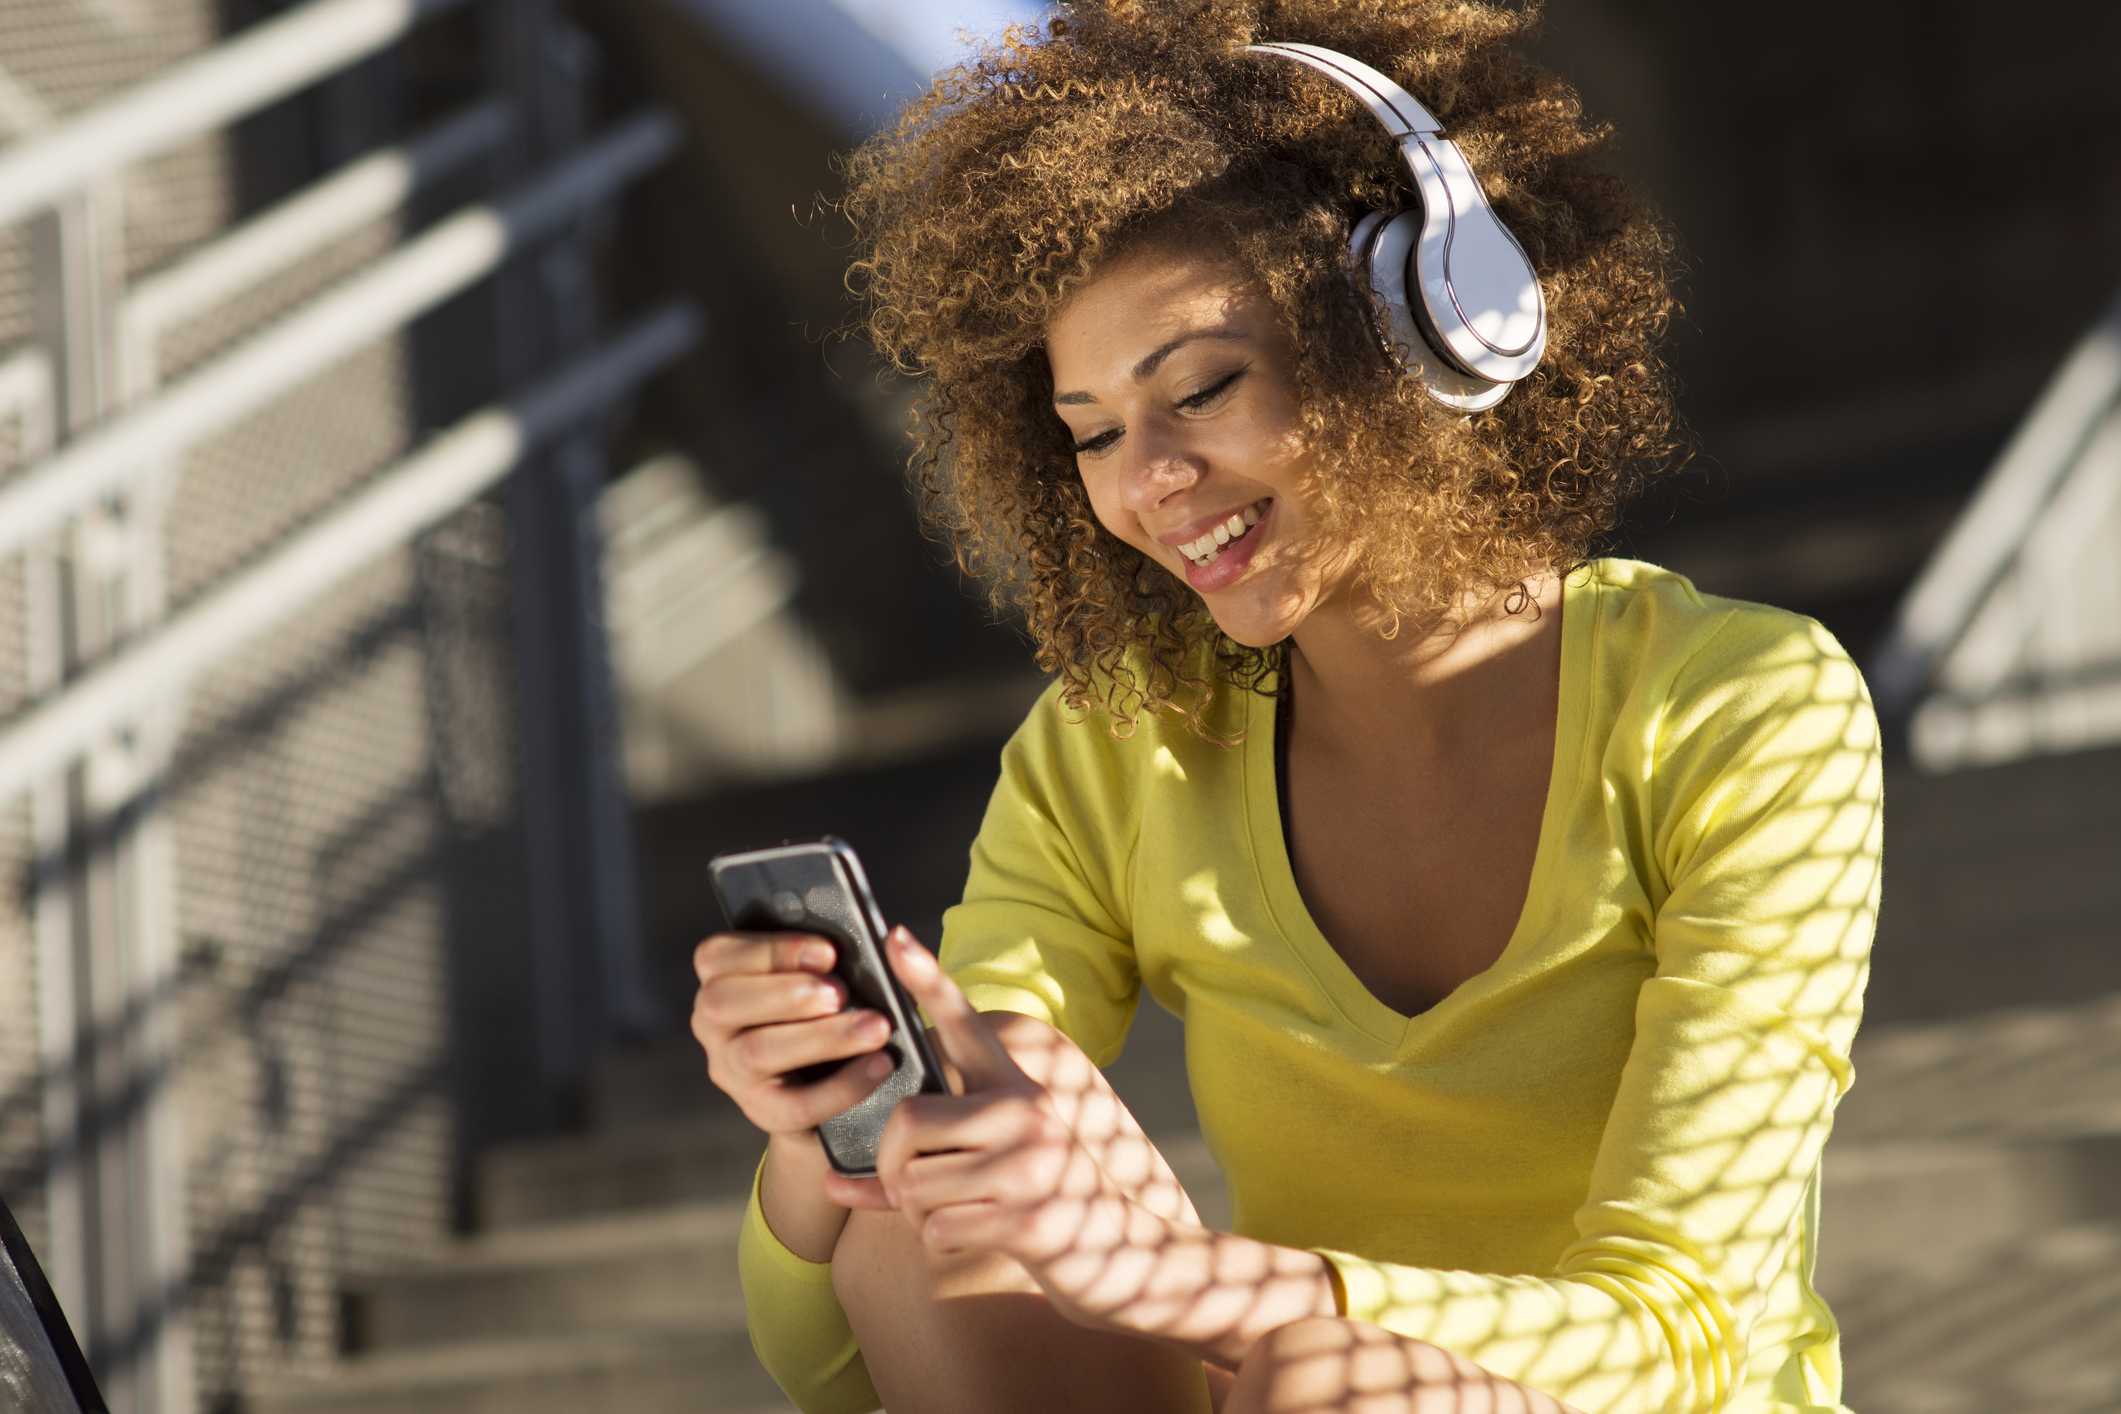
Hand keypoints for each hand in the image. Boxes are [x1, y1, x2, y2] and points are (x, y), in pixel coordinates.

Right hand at [690, 930, 896, 1144]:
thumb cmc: (833, 1010)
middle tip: (841, 993)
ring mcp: (732, 1072)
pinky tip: (879, 1065)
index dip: (770, 950)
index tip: (827, 952)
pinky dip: (842, 1086)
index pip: (717, 956)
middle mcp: (714, 1025)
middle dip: (787, 994)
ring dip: (821, 1038)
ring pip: (757, 1053)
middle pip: (723, 1004)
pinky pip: (795, 1104)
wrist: (838, 1081)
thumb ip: (855, 956)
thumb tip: (894, 941)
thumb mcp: (834, 975)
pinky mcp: (763, 1111)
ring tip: (874, 1028)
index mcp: (722, 978)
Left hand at [840, 932, 1155, 1313]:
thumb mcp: (995, 1162)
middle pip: (906, 1121)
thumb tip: (829, 1182)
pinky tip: (977, 1234)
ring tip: (955, 1211)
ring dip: (915, 1211)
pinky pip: (937, 1227)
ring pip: (914, 1182)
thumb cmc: (1037, 1201)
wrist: (1124, 1254)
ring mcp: (1032, 1162)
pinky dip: (939, 1239)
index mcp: (1014, 1084)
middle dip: (890, 1165)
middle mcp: (1025, 1110)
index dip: (925, 979)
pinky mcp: (1031, 1216)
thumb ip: (923, 1159)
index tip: (893, 937)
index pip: (963, 1021)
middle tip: (909, 1187)